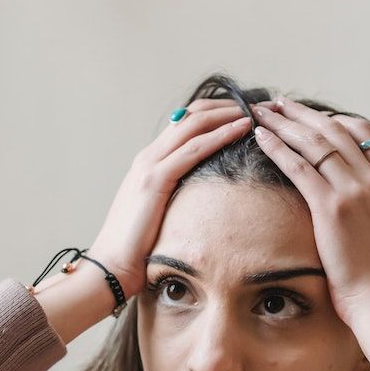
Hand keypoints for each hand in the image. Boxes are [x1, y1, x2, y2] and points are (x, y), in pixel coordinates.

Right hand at [87, 100, 255, 296]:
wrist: (110, 265)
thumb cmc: (135, 248)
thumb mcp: (157, 214)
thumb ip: (174, 198)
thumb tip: (202, 199)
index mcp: (149, 163)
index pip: (186, 124)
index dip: (216, 113)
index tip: (245, 113)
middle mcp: (148, 157)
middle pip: (192, 115)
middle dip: (228, 106)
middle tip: (259, 105)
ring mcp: (149, 165)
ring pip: (194, 124)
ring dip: (229, 114)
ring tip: (256, 111)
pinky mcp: (154, 180)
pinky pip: (193, 149)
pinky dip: (220, 135)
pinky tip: (242, 129)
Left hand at [250, 100, 369, 335]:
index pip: (364, 137)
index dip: (336, 121)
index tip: (314, 117)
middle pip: (335, 132)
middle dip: (304, 114)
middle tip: (280, 103)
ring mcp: (352, 191)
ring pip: (314, 143)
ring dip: (285, 122)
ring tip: (262, 110)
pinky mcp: (329, 207)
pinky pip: (299, 167)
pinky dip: (277, 147)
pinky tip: (259, 136)